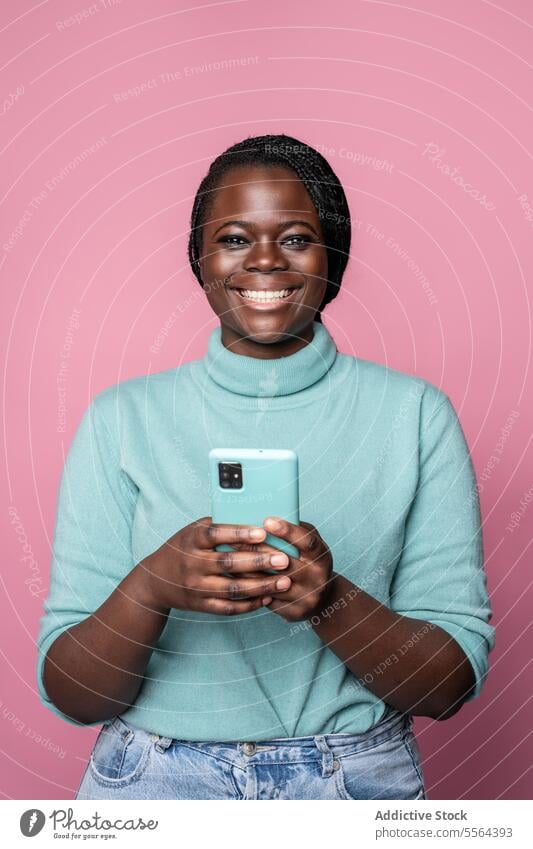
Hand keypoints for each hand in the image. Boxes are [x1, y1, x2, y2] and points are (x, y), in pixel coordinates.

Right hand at [139, 517, 292, 615]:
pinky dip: (249, 604)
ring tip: (284, 582)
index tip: (262, 532)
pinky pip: (228, 607)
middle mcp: (193, 563)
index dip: (239, 533)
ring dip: (261, 586)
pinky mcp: (201, 605)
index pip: (216, 534)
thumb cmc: (182, 549)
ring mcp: (196, 587)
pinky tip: (267, 597)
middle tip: (283, 559)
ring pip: (232, 589)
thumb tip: (254, 516)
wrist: (155, 582)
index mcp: (192, 540)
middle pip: (228, 563)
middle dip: (259, 562)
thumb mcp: (193, 531)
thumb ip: (218, 526)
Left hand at [233, 517, 333, 622]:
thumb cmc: (309, 562)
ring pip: (271, 583)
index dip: (288, 531)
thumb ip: (295, 531)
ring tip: (228, 557)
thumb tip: (268, 513)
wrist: (322, 598)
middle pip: (285, 564)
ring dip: (247, 570)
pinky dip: (250, 589)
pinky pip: (267, 600)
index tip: (267, 521)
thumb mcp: (309, 544)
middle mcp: (318, 577)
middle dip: (258, 550)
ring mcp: (307, 597)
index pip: (307, 541)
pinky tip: (234, 578)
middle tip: (234, 538)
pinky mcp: (295, 612)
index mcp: (322, 556)